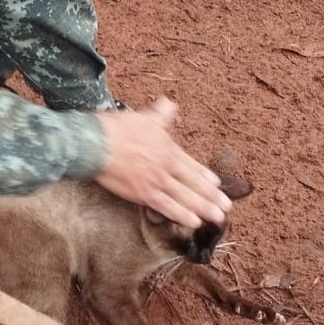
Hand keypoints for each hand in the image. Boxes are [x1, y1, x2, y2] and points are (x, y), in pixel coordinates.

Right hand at [94, 98, 230, 228]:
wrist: (97, 144)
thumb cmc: (118, 129)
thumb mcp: (144, 117)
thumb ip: (161, 114)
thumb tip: (169, 103)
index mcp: (168, 149)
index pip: (192, 166)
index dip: (206, 177)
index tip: (218, 185)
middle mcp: (166, 166)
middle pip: (194, 184)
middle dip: (212, 197)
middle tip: (226, 208)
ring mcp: (156, 181)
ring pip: (185, 198)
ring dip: (204, 208)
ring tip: (218, 218)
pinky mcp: (143, 194)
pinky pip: (166, 207)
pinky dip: (181, 215)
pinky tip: (194, 222)